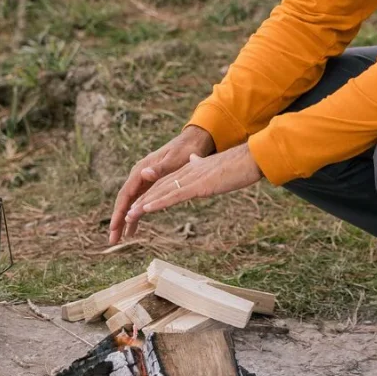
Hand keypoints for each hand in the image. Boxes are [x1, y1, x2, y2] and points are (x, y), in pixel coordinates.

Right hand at [109, 125, 215, 244]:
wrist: (194, 140)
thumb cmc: (186, 149)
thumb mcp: (175, 159)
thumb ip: (160, 168)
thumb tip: (143, 173)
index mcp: (142, 169)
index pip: (126, 194)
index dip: (120, 212)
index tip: (114, 228)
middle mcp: (140, 175)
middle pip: (125, 201)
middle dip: (118, 220)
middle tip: (113, 240)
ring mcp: (145, 179)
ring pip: (131, 202)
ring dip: (125, 220)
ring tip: (120, 239)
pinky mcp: (152, 183)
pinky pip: (140, 201)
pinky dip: (136, 214)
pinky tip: (133, 228)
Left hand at [124, 144, 262, 225]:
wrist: (251, 158)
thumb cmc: (237, 165)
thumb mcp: (215, 166)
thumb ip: (201, 164)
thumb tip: (194, 160)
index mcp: (190, 169)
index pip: (165, 183)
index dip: (150, 194)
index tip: (137, 205)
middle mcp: (187, 172)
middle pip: (158, 188)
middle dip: (141, 202)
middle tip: (125, 216)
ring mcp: (191, 178)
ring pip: (161, 192)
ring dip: (143, 205)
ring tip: (127, 216)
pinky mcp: (198, 185)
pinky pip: (173, 195)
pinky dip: (157, 202)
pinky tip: (145, 209)